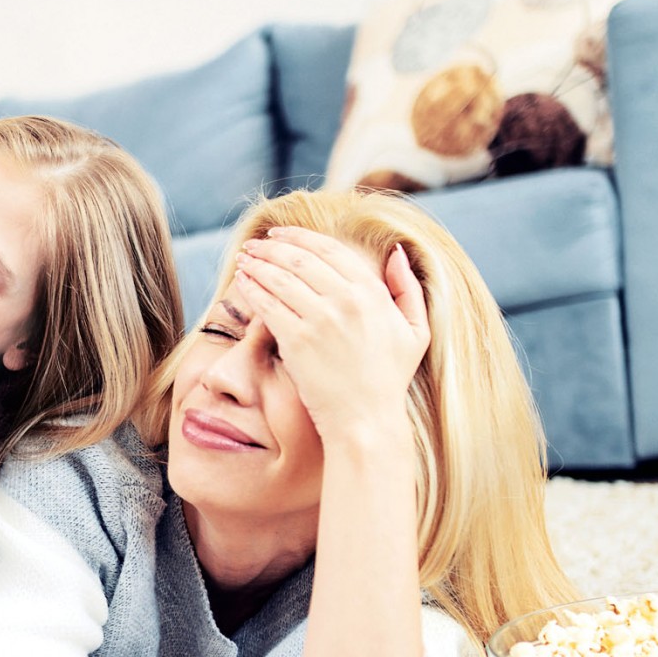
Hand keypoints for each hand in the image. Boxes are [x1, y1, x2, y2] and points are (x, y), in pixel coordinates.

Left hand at [234, 228, 429, 441]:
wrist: (366, 421)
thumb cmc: (389, 379)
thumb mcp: (415, 332)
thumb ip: (408, 289)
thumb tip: (395, 252)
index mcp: (372, 293)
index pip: (330, 249)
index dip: (300, 237)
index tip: (280, 235)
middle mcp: (346, 300)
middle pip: (299, 259)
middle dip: (272, 247)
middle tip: (255, 245)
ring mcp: (320, 320)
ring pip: (280, 278)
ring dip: (258, 263)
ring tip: (245, 259)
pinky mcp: (297, 341)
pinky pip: (268, 305)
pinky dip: (253, 289)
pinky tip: (243, 282)